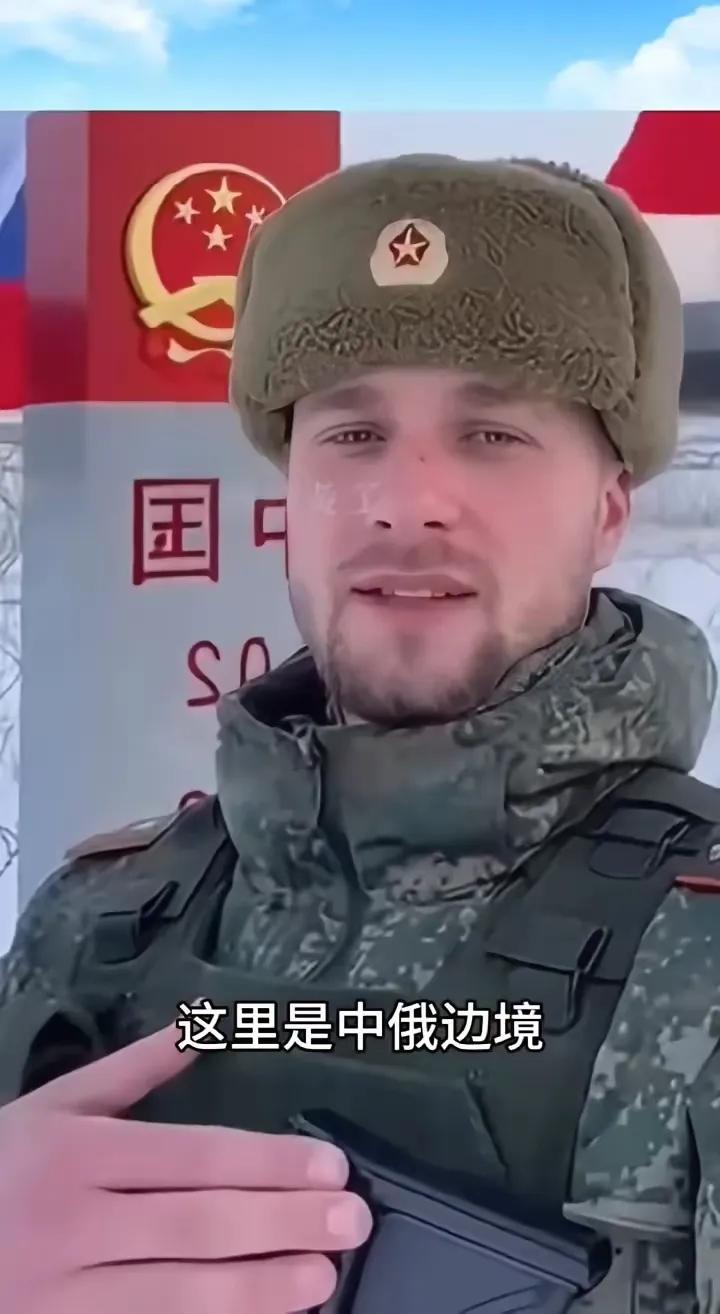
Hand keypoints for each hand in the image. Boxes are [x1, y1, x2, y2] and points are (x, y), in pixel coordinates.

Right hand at [0, 1022, 372, 1312]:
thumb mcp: (53, 1107)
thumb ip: (130, 1072)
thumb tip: (199, 1030)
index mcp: (82, 1153)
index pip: (195, 1157)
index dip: (268, 1163)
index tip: (329, 1167)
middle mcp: (78, 1222)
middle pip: (200, 1224)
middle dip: (283, 1222)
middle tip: (352, 1220)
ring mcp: (67, 1292)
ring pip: (180, 1294)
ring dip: (261, 1289)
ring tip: (323, 1277)